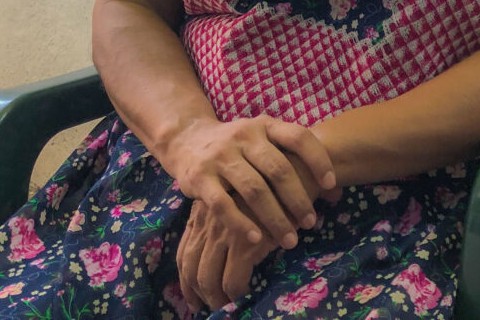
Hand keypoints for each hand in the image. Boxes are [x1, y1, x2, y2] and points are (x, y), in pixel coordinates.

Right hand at [167, 115, 335, 251]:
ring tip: (290, 239)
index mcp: (264, 125)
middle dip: (299, 199)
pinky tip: (257, 239)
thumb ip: (296, 160)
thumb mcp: (265, 141)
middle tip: (311, 223)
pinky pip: (224, 204)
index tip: (330, 185)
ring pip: (254, 190)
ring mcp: (221, 156)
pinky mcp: (200, 177)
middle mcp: (244, 136)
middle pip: (278, 169)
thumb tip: (337, 192)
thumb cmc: (239, 146)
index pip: (298, 137)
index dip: (318, 159)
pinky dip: (242, 223)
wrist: (187, 138)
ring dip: (275, 218)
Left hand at [177, 194, 276, 312]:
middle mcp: (207, 222)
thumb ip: (224, 218)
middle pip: (190, 267)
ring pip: (208, 278)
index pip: (184, 252)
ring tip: (226, 306)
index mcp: (202, 212)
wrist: (295, 172)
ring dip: (215, 298)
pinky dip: (236, 293)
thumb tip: (217, 251)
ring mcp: (224, 232)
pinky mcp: (244, 244)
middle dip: (196, 292)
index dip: (186, 279)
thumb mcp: (237, 198)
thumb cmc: (271, 185)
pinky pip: (232, 281)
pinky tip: (245, 294)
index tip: (192, 295)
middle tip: (206, 307)